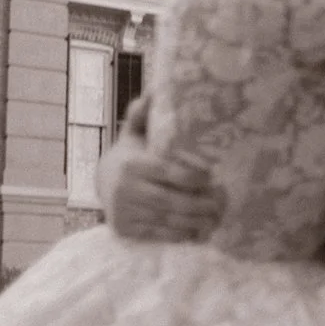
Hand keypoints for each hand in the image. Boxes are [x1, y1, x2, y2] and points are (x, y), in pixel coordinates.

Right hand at [98, 100, 224, 242]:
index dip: (195, 177)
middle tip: (223, 203)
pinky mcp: (125, 229)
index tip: (213, 178)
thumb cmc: (130, 157)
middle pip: (170, 200)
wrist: (102, 183)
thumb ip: (144, 116)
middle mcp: (126, 189)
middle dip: (200, 204)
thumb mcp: (134, 134)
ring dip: (195, 222)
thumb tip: (154, 91)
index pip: (170, 172)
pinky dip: (180, 234)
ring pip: (167, 219)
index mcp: (132, 164)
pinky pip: (158, 234)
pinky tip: (198, 231)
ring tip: (216, 219)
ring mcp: (124, 211)